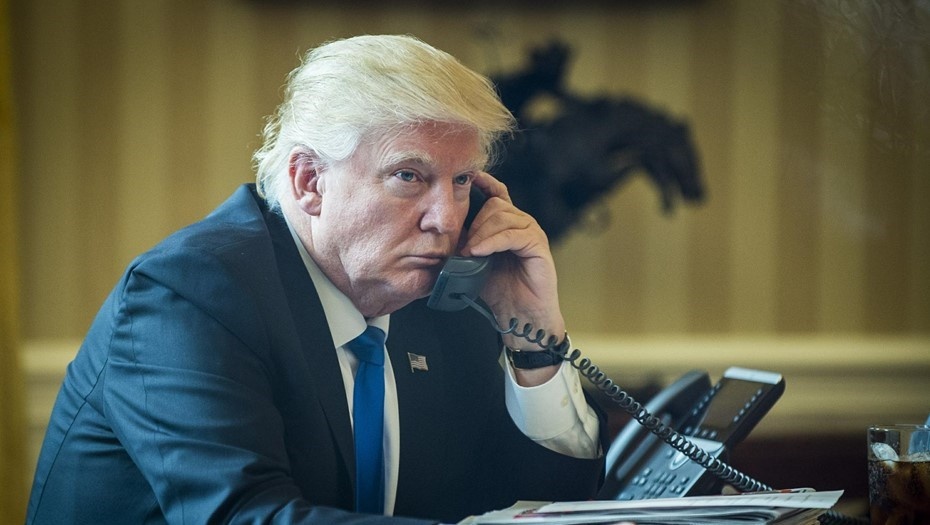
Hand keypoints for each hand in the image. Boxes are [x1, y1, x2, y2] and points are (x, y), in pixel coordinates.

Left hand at [459, 172, 564, 384]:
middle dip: (475, 222)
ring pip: (503, 216)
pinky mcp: (538, 247)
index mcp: (507, 225)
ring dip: (481, 233)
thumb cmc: (498, 292)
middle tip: (461, 246)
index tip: (464, 180)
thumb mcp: (473, 263)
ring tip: (469, 252)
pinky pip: (513, 234)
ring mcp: (532, 234)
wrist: (520, 318)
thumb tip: (438, 232)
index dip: (483, 183)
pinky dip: (493, 241)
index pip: (497, 194)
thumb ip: (462, 245)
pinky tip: (480, 252)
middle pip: (496, 204)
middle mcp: (522, 225)